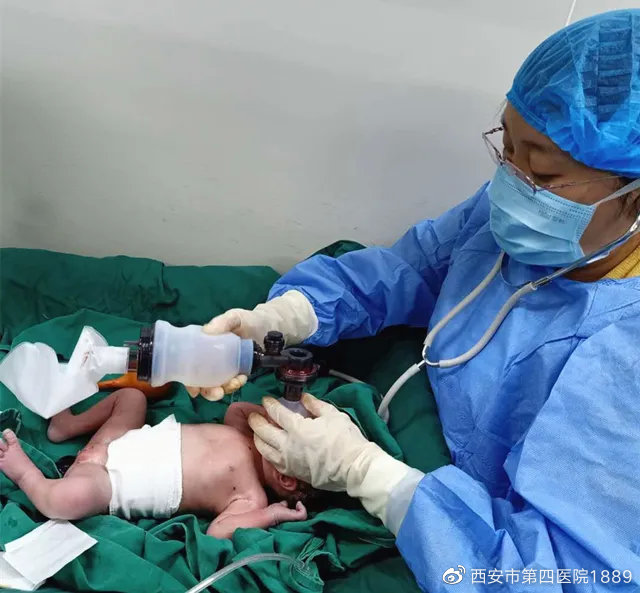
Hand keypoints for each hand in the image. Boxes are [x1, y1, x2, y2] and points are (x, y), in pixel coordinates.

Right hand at [186, 291, 316, 400]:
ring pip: (219, 386)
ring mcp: (225, 368)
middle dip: (208, 392)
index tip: (195, 391)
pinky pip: (233, 383)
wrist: (269, 326)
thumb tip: (207, 330)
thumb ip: (223, 321)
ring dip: (225, 389)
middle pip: (204, 383)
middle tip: (218, 393)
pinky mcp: (238, 372)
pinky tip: (242, 378)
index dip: (190, 382)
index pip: (191, 368)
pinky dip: (236, 384)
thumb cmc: (248, 320)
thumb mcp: (235, 316)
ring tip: (236, 381)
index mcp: (204, 347)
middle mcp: (212, 360)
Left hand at [248, 394, 410, 523]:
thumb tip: (303, 398)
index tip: (266, 400)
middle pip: (264, 432)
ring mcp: (289, 461)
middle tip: (253, 415)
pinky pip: (273, 462)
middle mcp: (288, 445)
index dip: (269, 405)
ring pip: (264, 449)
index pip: (277, 414)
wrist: (354, 468)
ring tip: (257, 433)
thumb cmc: (346, 439)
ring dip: (258, 438)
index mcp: (297, 428)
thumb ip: (315, 405)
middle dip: (256, 421)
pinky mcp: (293, 473)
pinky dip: (267, 453)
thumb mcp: (333, 415)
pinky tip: (269, 449)